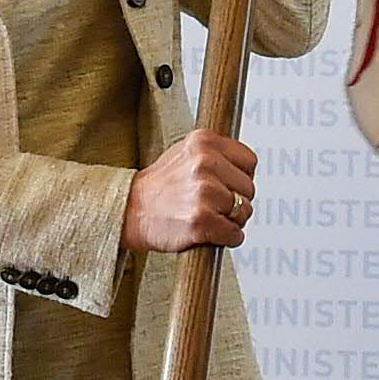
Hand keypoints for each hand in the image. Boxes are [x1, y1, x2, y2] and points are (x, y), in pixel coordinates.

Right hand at [122, 130, 258, 252]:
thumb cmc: (159, 187)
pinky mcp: (201, 220)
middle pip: (249, 188)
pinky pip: (235, 234)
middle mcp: (205, 162)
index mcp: (203, 141)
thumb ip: (216, 155)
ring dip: (232, 221)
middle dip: (237, 201)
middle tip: (214, 205)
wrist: (130, 210)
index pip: (249, 161)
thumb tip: (246, 170)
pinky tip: (210, 233)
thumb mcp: (186, 153)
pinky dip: (227, 238)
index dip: (240, 177)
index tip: (227, 185)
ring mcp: (204, 191)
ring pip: (244, 211)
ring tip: (209, 217)